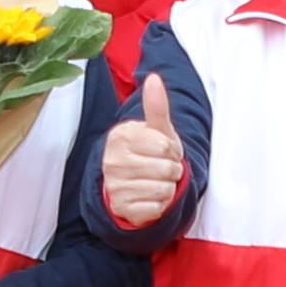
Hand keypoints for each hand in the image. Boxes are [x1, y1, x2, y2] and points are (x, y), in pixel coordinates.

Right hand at [96, 105, 187, 231]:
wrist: (132, 183)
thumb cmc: (148, 153)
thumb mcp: (155, 130)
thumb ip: (156, 106)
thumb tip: (153, 78)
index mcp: (120, 137)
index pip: (164, 146)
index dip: (172, 150)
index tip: (165, 151)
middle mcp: (113, 161)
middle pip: (166, 169)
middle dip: (172, 170)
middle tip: (161, 168)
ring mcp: (115, 186)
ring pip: (163, 189)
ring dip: (167, 188)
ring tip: (156, 182)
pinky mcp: (121, 208)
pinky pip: (156, 208)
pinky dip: (160, 205)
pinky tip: (150, 197)